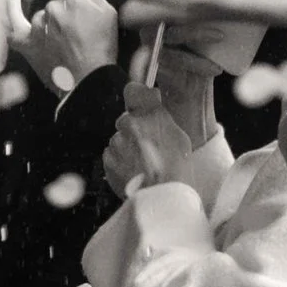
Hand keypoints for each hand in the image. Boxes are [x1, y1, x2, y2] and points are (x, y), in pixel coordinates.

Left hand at [12, 0, 119, 98]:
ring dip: (50, 23)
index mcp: (77, 1)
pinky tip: (12, 2)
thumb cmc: (103, 50)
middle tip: (78, 28)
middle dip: (65, 8)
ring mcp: (38, 27)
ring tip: (66, 43)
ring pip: (42, 15)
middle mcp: (54, 10)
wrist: (88, 84)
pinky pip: (15, 25)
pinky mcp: (28, 43)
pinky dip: (14, 14)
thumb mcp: (109, 17)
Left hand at [102, 83, 189, 198]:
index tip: (142, 102)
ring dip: (128, 147)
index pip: (134, 90)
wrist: (160, 196)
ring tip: (144, 164)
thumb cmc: (176, 168)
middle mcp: (128, 124)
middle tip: (150, 146)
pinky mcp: (107, 160)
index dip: (137, 96)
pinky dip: (121, 162)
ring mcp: (116, 142)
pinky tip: (134, 172)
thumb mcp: (179, 136)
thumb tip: (152, 102)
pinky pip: (113, 155)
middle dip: (135, 129)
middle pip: (127, 119)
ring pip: (120, 139)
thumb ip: (161, 117)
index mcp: (149, 115)